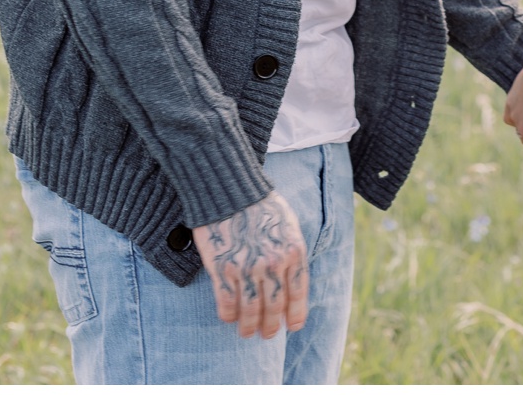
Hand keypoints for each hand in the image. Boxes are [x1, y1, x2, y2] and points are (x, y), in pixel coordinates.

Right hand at [193, 191, 307, 338]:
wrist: (230, 189)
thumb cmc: (261, 205)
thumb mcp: (289, 225)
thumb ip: (292, 252)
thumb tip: (292, 279)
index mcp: (294, 252)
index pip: (299, 293)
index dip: (296, 314)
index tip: (292, 327)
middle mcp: (273, 264)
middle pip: (275, 307)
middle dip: (271, 326)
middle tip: (266, 334)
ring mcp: (248, 267)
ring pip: (251, 310)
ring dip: (249, 326)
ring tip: (246, 332)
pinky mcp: (223, 268)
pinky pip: (227, 302)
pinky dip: (228, 314)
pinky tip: (229, 318)